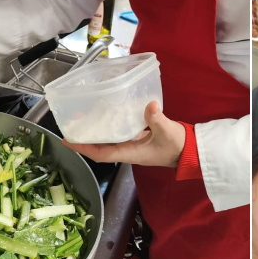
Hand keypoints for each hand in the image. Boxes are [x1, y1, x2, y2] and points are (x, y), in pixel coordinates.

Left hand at [63, 101, 185, 167]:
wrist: (189, 151)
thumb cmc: (178, 145)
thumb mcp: (168, 132)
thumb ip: (158, 119)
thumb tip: (149, 105)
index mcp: (131, 153)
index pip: (102, 154)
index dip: (84, 148)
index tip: (68, 141)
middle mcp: (128, 151)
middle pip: (100, 148)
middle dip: (85, 140)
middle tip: (71, 126)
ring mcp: (132, 146)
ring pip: (108, 141)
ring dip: (95, 133)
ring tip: (84, 120)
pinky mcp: (138, 139)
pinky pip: (118, 135)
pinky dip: (109, 127)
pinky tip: (107, 115)